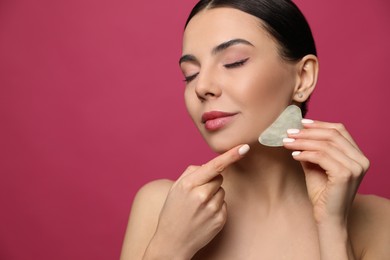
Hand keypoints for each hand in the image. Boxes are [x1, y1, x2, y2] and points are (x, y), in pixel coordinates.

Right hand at [148, 144, 249, 258]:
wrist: (172, 242)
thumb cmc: (172, 212)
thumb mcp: (175, 188)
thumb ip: (191, 172)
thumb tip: (209, 166)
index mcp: (189, 185)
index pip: (214, 166)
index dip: (231, 155)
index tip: (244, 147)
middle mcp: (202, 196)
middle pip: (219, 177)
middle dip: (211, 181)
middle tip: (197, 194)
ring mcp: (212, 209)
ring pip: (222, 190)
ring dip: (213, 195)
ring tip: (199, 207)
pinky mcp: (220, 220)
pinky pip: (224, 204)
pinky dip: (216, 207)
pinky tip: (204, 215)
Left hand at [283, 120, 369, 224]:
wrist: (328, 217)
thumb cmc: (323, 193)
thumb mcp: (316, 166)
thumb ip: (311, 150)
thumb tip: (297, 133)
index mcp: (358, 155)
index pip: (340, 131)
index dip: (319, 124)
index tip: (301, 123)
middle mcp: (361, 160)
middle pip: (332, 135)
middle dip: (308, 132)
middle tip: (289, 132)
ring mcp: (355, 167)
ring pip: (325, 145)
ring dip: (302, 142)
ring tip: (287, 143)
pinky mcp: (345, 175)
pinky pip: (321, 157)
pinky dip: (305, 154)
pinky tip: (293, 155)